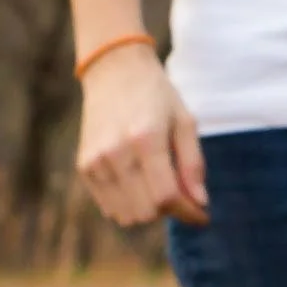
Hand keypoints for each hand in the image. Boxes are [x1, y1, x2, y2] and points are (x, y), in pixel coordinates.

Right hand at [75, 42, 208, 227]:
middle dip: (170, 211)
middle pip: (147, 212)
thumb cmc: (157, 95)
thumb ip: (193, 164)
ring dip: (149, 210)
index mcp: (145, 138)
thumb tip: (200, 203)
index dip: (188, 212)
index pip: (166, 196)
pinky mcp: (84, 166)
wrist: (113, 70)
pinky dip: (129, 205)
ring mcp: (95, 161)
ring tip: (159, 187)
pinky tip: (139, 184)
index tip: (202, 215)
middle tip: (181, 193)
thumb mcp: (185, 122)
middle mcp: (115, 152)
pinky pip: (110, 208)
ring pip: (127, 216)